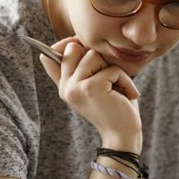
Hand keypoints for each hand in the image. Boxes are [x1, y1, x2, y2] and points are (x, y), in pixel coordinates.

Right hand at [39, 37, 142, 151]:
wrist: (123, 135)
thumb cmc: (114, 107)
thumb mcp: (95, 86)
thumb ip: (81, 69)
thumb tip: (63, 47)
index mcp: (64, 86)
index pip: (51, 57)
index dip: (65, 44)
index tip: (78, 43)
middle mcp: (65, 87)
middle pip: (74, 48)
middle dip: (96, 57)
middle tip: (108, 76)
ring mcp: (75, 88)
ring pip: (92, 55)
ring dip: (113, 70)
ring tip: (118, 88)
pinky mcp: (90, 88)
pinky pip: (111, 69)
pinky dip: (124, 80)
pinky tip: (127, 95)